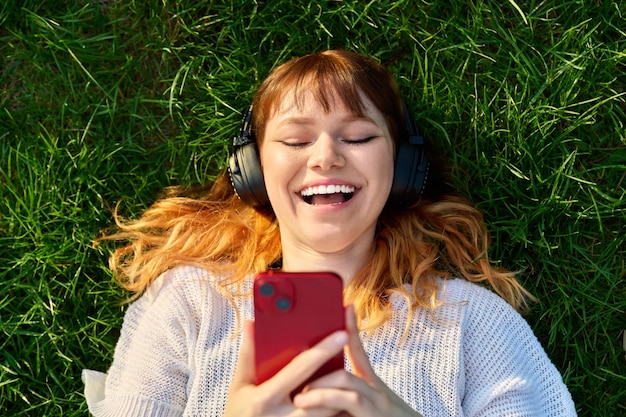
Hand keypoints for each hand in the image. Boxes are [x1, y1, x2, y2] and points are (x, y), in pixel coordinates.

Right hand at [223, 320, 348, 416]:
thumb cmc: (237, 414)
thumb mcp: (239, 386)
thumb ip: (248, 355)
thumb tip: (252, 323)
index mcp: (265, 398)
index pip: (299, 369)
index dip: (323, 351)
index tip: (342, 335)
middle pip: (321, 395)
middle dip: (338, 380)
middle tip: (353, 366)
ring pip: (326, 414)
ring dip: (339, 400)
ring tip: (351, 387)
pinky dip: (334, 414)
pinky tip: (341, 407)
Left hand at [292, 305, 423, 416]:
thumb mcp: (366, 409)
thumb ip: (344, 399)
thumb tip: (315, 391)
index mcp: (372, 387)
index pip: (359, 351)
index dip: (351, 328)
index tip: (346, 306)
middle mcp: (376, 390)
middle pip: (349, 360)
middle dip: (320, 360)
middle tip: (296, 372)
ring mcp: (378, 401)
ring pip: (345, 378)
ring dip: (318, 386)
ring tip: (300, 396)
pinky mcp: (374, 414)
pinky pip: (349, 398)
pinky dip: (324, 398)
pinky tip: (307, 403)